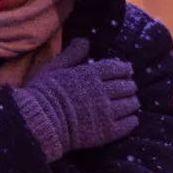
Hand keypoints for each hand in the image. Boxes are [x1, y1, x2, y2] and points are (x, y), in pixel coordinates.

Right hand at [12, 38, 139, 161]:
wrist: (40, 122)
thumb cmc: (44, 93)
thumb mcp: (54, 68)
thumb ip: (72, 54)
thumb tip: (85, 41)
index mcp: (91, 74)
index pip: (117, 68)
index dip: (125, 69)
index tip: (127, 71)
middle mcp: (102, 92)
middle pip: (126, 86)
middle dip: (129, 86)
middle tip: (129, 88)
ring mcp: (106, 112)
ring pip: (130, 104)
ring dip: (132, 102)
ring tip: (130, 103)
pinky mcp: (107, 132)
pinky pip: (128, 124)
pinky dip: (132, 120)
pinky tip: (130, 119)